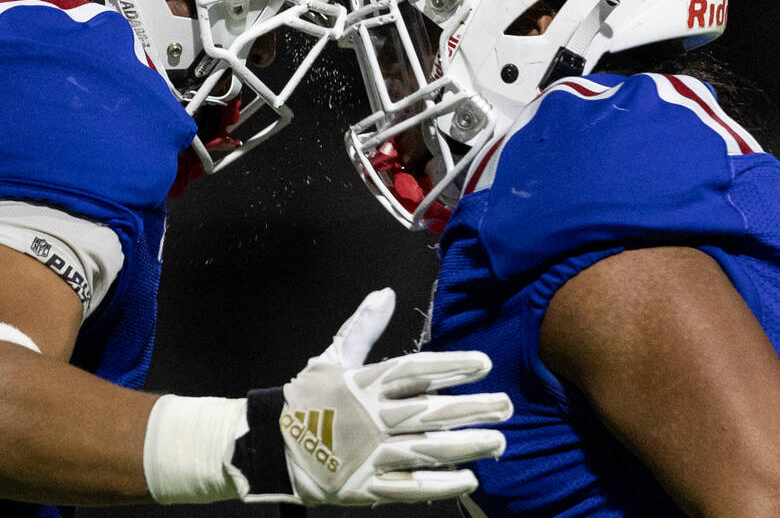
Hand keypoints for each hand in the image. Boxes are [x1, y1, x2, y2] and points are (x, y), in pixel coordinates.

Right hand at [230, 288, 511, 504]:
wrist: (272, 447)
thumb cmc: (307, 400)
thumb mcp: (331, 357)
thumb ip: (362, 327)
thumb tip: (386, 293)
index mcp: (363, 383)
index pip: (413, 371)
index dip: (450, 366)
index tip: (483, 364)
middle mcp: (370, 418)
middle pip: (428, 411)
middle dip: (470, 408)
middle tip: (507, 405)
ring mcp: (369, 454)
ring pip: (425, 449)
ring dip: (465, 445)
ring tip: (499, 441)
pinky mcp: (365, 486)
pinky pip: (409, 486)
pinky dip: (440, 484)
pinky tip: (470, 478)